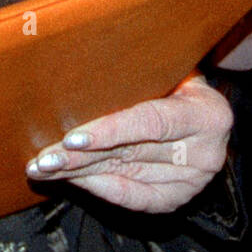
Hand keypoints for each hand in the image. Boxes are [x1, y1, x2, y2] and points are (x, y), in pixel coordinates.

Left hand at [26, 75, 232, 212]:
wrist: (202, 110)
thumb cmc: (176, 76)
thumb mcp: (169, 65)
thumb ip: (140, 68)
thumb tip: (83, 54)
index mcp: (209, 115)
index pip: (151, 123)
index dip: (110, 131)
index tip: (72, 138)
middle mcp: (206, 153)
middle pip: (131, 153)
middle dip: (80, 157)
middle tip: (42, 157)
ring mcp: (193, 181)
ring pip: (124, 176)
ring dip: (78, 173)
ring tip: (42, 168)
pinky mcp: (177, 197)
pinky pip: (132, 197)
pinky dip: (97, 186)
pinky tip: (70, 178)